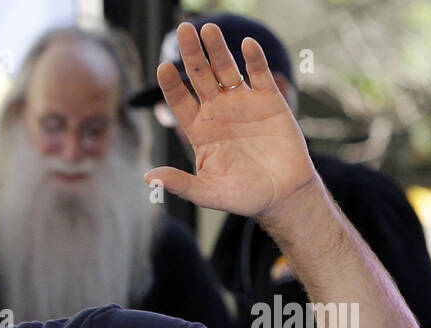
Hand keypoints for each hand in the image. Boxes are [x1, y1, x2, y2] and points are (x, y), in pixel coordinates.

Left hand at [144, 22, 315, 219]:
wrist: (282, 194)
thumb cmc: (243, 196)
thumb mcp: (208, 193)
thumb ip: (180, 183)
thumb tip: (148, 178)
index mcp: (199, 130)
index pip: (179, 102)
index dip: (171, 85)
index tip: (162, 68)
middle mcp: (218, 112)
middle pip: (200, 77)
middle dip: (191, 55)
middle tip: (182, 30)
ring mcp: (243, 103)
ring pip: (227, 69)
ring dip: (217, 49)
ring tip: (208, 28)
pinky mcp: (269, 100)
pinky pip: (259, 74)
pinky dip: (254, 60)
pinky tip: (246, 45)